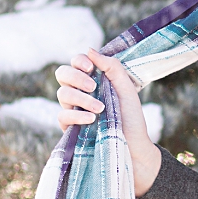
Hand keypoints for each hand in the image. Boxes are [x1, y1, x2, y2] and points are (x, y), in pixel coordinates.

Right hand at [55, 48, 161, 195]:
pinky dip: (76, 115)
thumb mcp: (126, 89)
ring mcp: (73, 110)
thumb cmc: (132, 118)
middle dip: (75, 77)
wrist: (135, 148)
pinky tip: (91, 119)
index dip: (79, 61)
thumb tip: (90, 49)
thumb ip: (112, 67)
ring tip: (100, 109)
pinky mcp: (69, 129)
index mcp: (94, 80)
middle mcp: (80, 93)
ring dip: (81, 98)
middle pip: (62, 74)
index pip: (76, 63)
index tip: (90, 67)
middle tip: (92, 86)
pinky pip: (63, 116)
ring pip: (62, 94)